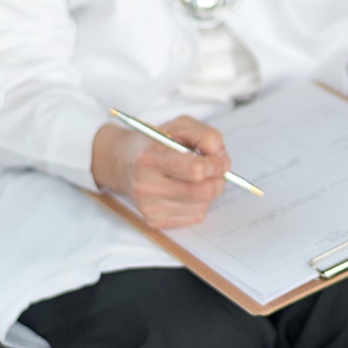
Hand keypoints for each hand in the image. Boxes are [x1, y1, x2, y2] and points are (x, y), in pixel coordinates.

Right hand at [92, 116, 231, 228]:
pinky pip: (195, 217)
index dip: (215, 165)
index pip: (195, 170)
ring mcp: (149, 207)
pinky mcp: (154, 221)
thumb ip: (206, 136)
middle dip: (217, 180)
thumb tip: (222, 160)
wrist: (125, 163)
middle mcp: (146, 186)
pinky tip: (185, 191)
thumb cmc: (157, 143)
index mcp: (150, 160)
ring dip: (207, 192)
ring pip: (202, 206)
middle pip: (202, 192)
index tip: (217, 160)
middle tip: (214, 171)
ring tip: (194, 179)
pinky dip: (198, 204)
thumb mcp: (180, 126)